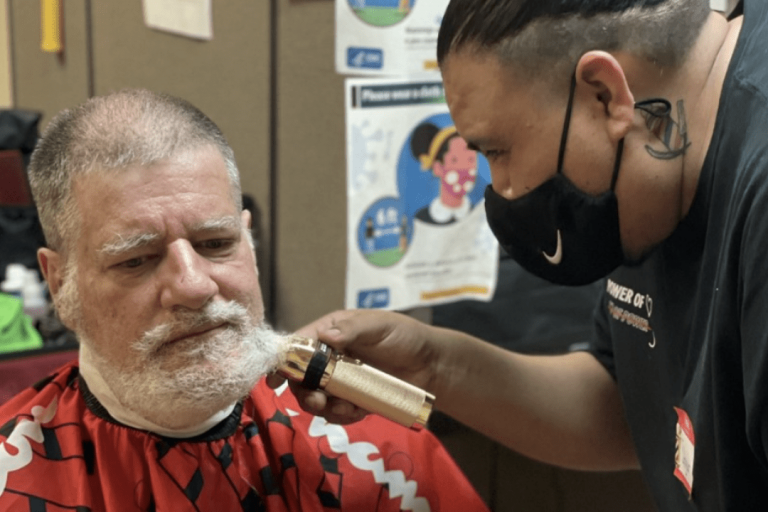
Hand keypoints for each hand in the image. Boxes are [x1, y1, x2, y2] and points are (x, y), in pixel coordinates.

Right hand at [266, 309, 437, 424]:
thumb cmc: (404, 336)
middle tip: (317, 401)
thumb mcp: (380, 325)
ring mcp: (340, 380)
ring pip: (316, 398)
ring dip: (323, 407)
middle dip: (304, 391)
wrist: (431, 364)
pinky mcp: (352, 400)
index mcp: (331, 333)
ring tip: (345, 408)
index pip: (298, 345)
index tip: (274, 378)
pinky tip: (356, 411)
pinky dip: (341, 416)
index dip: (282, 360)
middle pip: (301, 377)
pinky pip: (337, 412)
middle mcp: (330, 357)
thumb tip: (327, 337)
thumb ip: (353, 328)